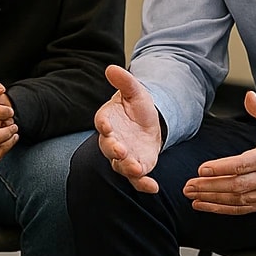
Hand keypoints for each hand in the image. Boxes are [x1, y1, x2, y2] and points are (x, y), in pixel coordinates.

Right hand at [94, 65, 162, 192]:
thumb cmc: (136, 107)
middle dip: (114, 150)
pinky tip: (153, 188)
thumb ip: (124, 82)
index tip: (105, 125)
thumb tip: (111, 68)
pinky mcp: (137, 166)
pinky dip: (143, 185)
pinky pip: (137, 179)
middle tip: (120, 150)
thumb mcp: (135, 92)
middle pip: (108, 148)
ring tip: (136, 169)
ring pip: (121, 165)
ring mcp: (124, 156)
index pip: (102, 123)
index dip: (103, 125)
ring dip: (128, 168)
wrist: (148, 123)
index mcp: (108, 120)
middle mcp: (112, 141)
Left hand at [183, 91, 255, 214]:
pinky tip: (202, 204)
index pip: (243, 165)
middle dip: (210, 186)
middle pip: (236, 185)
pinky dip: (220, 209)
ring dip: (211, 198)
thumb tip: (248, 95)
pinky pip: (240, 209)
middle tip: (188, 185)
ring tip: (191, 195)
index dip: (221, 168)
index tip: (202, 169)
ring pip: (236, 199)